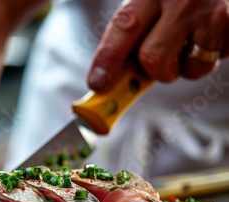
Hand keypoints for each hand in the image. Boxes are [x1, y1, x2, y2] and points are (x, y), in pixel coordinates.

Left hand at [88, 0, 228, 91]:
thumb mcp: (152, 3)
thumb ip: (132, 34)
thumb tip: (106, 79)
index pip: (124, 27)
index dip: (108, 59)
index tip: (98, 83)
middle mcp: (181, 0)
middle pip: (152, 58)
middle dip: (154, 71)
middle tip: (164, 58)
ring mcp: (211, 13)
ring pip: (187, 69)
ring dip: (185, 66)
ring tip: (192, 39)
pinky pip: (213, 63)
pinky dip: (209, 58)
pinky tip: (210, 35)